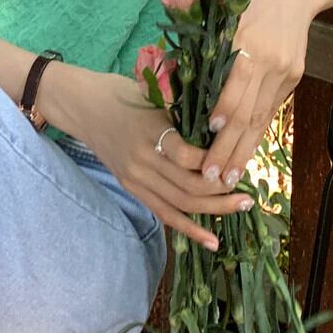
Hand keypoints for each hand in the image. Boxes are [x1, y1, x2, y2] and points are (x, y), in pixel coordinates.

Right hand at [70, 71, 255, 250]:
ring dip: (214, 210)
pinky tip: (212, 241)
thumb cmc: (121, 92)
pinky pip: (164, 213)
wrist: (83, 106)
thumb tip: (222, 111)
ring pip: (181, 203)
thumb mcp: (152, 92)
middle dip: (223, 191)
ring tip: (241, 207)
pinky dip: (189, 229)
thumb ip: (182, 105)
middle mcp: (143, 158)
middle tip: (248, 191)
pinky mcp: (132, 187)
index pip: (186, 156)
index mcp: (150, 130)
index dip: (214, 163)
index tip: (237, 160)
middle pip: (188, 186)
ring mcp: (136, 177)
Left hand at [201, 0, 312, 189]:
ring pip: (261, 118)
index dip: (223, 110)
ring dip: (244, 151)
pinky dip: (256, 134)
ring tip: (229, 178)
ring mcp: (284, 71)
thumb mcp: (222, 10)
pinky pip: (271, 111)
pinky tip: (245, 154)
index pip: (236, 84)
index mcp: (247, 39)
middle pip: (248, 111)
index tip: (208, 132)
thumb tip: (173, 73)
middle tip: (212, 177)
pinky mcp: (293, 77)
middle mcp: (268, 60)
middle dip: (229, 146)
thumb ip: (204, 43)